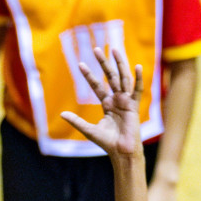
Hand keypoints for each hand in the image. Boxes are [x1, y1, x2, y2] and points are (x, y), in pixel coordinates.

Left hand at [60, 43, 143, 158]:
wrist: (121, 152)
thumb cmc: (107, 143)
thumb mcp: (89, 130)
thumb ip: (77, 121)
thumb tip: (61, 114)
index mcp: (107, 104)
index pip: (97, 85)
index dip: (89, 75)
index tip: (80, 64)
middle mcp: (117, 99)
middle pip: (110, 76)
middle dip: (104, 63)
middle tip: (96, 49)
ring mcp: (126, 101)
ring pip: (123, 78)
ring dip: (119, 63)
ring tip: (114, 49)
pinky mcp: (134, 105)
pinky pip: (137, 89)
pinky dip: (138, 78)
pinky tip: (138, 66)